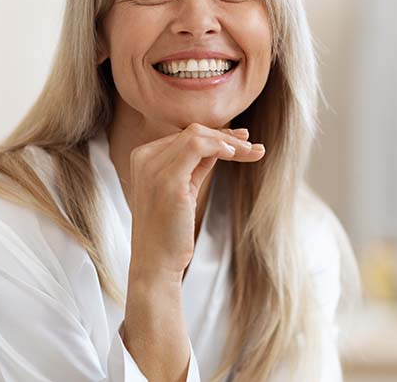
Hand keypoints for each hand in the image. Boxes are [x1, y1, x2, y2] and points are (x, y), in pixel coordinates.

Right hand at [127, 123, 264, 281]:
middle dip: (227, 137)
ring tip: (252, 151)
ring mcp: (154, 167)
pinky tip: (235, 154)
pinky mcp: (168, 180)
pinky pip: (198, 146)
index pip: (184, 135)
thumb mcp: (182, 190)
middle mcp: (144, 158)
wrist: (155, 263)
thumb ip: (195, 166)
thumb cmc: (169, 231)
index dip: (216, 136)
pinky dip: (220, 145)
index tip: (241, 141)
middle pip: (193, 132)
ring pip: (198, 135)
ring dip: (229, 142)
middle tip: (253, 147)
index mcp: (143, 158)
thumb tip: (221, 144)